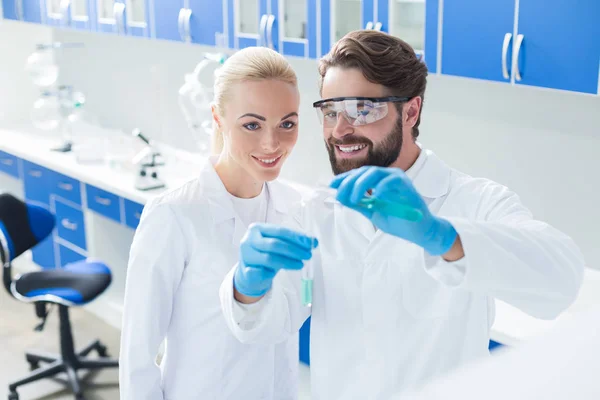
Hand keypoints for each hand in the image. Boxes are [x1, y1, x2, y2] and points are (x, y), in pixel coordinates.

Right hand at [234, 223, 317, 296]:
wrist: (250, 273)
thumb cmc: (266, 255)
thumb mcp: (279, 245)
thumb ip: (294, 242)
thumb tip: (313, 241)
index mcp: (257, 229)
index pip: (280, 231)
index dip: (297, 237)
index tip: (311, 243)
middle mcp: (249, 240)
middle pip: (275, 244)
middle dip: (294, 250)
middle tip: (308, 255)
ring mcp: (246, 255)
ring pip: (269, 258)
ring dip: (288, 262)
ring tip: (300, 264)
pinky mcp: (245, 271)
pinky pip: (260, 272)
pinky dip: (269, 273)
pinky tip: (274, 273)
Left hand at [330, 166, 456, 255]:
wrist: (419, 231)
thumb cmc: (398, 221)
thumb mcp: (373, 212)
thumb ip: (359, 204)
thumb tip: (341, 198)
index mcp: (379, 181)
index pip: (359, 175)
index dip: (344, 179)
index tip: (331, 186)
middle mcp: (387, 176)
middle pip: (364, 172)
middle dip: (348, 183)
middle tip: (340, 195)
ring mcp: (397, 179)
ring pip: (374, 173)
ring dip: (360, 185)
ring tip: (354, 199)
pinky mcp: (406, 186)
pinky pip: (391, 181)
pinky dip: (380, 187)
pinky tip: (374, 196)